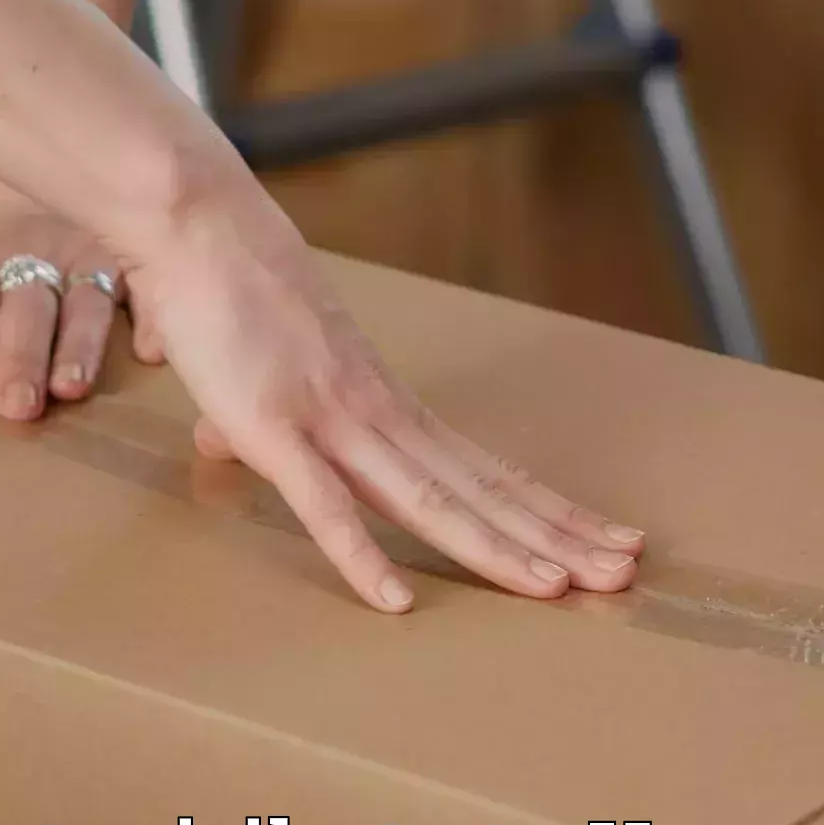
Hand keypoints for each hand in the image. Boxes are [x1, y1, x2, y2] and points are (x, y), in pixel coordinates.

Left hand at [0, 165, 160, 418]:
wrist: (51, 150)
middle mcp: (33, 254)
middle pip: (24, 308)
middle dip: (22, 357)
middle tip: (18, 407)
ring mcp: (88, 253)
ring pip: (84, 304)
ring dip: (79, 347)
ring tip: (72, 388)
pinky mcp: (133, 255)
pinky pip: (148, 288)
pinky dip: (150, 320)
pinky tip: (150, 353)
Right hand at [122, 183, 645, 613]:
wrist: (200, 224)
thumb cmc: (234, 289)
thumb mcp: (274, 369)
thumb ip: (266, 414)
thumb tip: (224, 440)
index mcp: (388, 403)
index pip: (487, 469)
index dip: (549, 510)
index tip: (605, 539)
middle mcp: (380, 414)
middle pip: (482, 491)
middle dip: (556, 536)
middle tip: (623, 574)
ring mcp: (332, 421)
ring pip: (430, 501)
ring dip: (497, 549)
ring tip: (560, 588)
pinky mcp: (273, 429)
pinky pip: (323, 505)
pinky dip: (361, 555)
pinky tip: (398, 599)